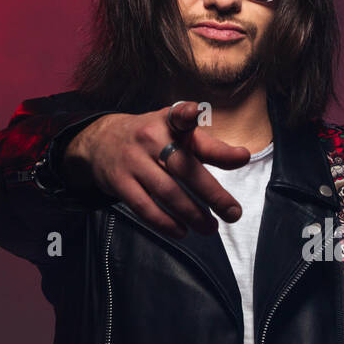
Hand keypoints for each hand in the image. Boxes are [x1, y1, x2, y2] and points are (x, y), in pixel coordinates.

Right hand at [64, 101, 249, 239]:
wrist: (100, 142)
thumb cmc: (153, 139)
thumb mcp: (178, 134)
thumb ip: (211, 147)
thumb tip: (243, 157)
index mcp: (168, 122)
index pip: (179, 115)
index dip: (187, 114)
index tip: (196, 112)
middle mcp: (149, 138)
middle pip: (184, 167)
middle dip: (212, 193)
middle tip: (233, 212)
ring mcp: (133, 161)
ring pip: (166, 192)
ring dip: (192, 214)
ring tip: (210, 228)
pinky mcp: (119, 182)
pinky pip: (144, 207)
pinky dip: (165, 223)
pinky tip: (181, 231)